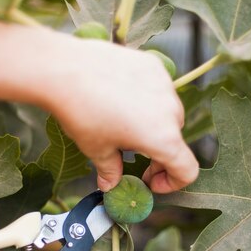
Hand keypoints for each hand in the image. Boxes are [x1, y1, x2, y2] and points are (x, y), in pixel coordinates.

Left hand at [40, 35, 198, 192]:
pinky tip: (118, 97)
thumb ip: (111, 172)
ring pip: (167, 114)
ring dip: (152, 125)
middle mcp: (171, 111)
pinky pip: (157, 90)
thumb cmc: (82, 114)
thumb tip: (111, 185)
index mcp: (162, 138)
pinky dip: (145, 100)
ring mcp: (164, 85)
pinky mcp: (153, 66)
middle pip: (174, 140)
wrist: (63, 70)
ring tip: (120, 123)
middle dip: (157, 154)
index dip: (172, 183)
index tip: (150, 182)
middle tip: (131, 156)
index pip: (187, 170)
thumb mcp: (97, 150)